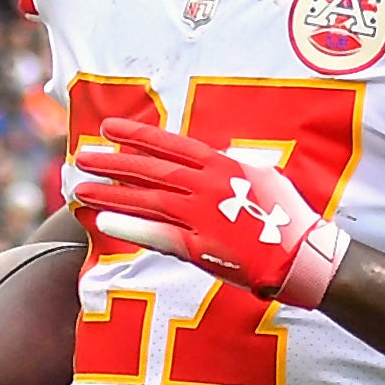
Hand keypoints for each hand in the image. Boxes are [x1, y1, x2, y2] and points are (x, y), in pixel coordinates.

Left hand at [69, 115, 350, 306]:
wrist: (303, 255)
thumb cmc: (286, 216)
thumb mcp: (263, 176)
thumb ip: (234, 164)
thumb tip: (216, 155)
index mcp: (222, 165)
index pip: (170, 145)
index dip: (137, 137)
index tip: (109, 129)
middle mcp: (207, 187)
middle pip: (151, 171)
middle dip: (114, 163)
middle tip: (83, 158)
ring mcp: (202, 217)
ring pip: (147, 201)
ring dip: (112, 195)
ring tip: (81, 189)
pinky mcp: (200, 249)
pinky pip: (158, 236)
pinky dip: (131, 228)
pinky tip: (104, 223)